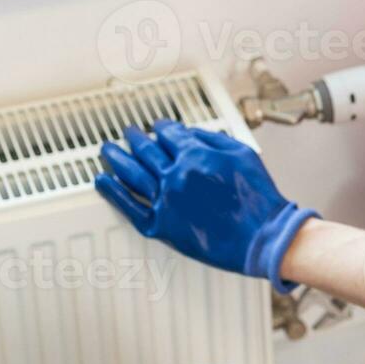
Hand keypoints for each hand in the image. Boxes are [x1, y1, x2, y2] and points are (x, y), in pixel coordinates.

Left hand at [95, 120, 318, 291]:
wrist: (262, 236)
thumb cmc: (256, 197)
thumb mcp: (242, 154)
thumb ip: (212, 138)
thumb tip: (188, 133)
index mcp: (195, 155)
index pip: (169, 134)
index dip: (161, 128)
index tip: (157, 127)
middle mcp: (175, 176)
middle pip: (146, 151)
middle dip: (135, 139)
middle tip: (128, 133)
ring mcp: (166, 202)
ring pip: (132, 174)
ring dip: (116, 158)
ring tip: (107, 151)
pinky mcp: (162, 226)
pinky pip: (130, 207)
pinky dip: (113, 193)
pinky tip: (103, 182)